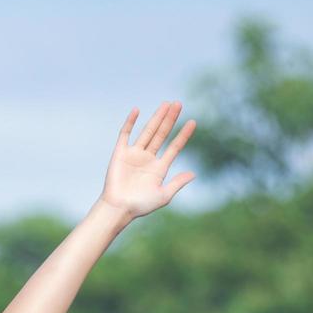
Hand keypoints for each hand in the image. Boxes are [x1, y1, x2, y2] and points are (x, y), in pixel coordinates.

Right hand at [98, 101, 196, 218]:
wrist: (119, 208)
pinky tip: (137, 110)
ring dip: (157, 118)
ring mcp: (134, 154)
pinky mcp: (120, 153)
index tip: (193, 122)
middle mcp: (148, 158)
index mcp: (159, 168)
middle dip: (170, 120)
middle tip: (179, 104)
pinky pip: (125, 134)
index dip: (183, 135)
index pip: (175, 147)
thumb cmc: (140, 206)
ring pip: (148, 131)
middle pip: (162, 134)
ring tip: (166, 104)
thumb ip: (177, 183)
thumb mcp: (163, 195)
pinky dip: (130, 122)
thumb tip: (193, 174)